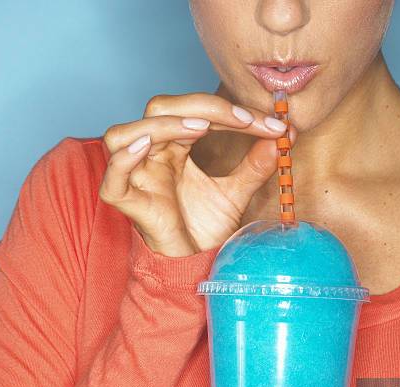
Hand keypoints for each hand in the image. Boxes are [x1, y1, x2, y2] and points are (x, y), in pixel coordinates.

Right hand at [98, 93, 294, 256]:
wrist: (196, 265)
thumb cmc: (206, 228)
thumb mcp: (237, 193)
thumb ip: (256, 165)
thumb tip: (285, 135)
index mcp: (175, 147)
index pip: (196, 112)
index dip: (230, 111)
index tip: (272, 124)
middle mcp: (152, 155)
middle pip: (160, 110)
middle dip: (203, 107)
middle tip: (243, 119)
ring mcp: (137, 178)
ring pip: (126, 134)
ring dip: (163, 125)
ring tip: (201, 128)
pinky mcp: (128, 203)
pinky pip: (113, 179)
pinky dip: (124, 160)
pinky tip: (145, 147)